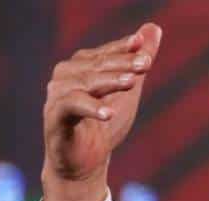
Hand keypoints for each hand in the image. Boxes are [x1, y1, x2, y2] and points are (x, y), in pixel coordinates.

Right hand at [41, 23, 162, 200]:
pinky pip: (72, 107)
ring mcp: (57, 95)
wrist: (85, 163)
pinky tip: (109, 113)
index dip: (124, 48)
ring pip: (86, 82)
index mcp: (81, 66)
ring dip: (110, 81)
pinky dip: (91, 108)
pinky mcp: (54, 117)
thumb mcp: (128, 92)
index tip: (143, 45)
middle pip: (97, 66)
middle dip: (123, 64)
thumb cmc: (104, 125)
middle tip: (146, 64)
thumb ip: (138, 62)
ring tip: (132, 83)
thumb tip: (154, 28)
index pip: (105, 53)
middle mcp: (65, 76)